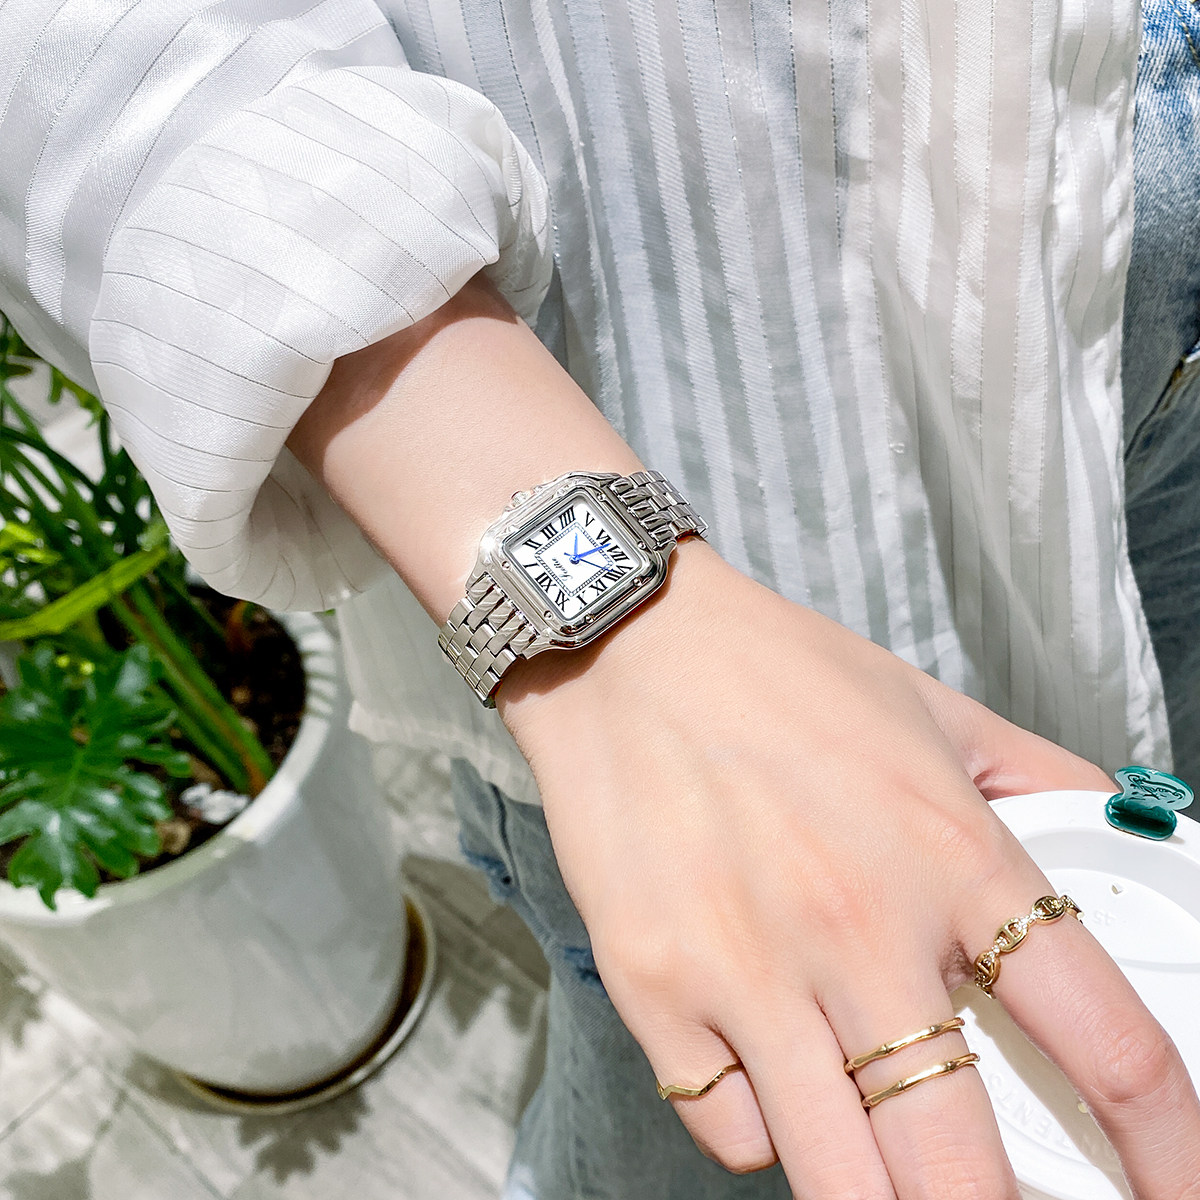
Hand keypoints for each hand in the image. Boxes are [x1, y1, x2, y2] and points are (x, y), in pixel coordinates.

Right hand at [499, 538, 1199, 1197]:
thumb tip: (1121, 836)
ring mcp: (748, 970)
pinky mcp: (654, 991)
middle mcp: (857, 928)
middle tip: (995, 1196)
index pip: (1105, 1042)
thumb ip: (1040, 779)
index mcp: (952, 855)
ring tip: (888, 1164)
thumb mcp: (933, 709)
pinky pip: (731, 1132)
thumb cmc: (778, 673)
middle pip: (964, 1170)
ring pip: (842, 1183)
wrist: (628, 646)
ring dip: (882, 1195)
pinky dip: (765, 1130)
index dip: (1169, 1147)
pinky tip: (767, 1073)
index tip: (1174, 1187)